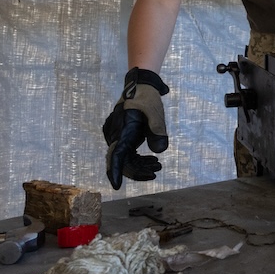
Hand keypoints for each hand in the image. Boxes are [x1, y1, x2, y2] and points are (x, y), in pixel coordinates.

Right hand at [102, 67, 169, 189]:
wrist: (141, 86)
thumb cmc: (147, 99)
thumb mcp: (155, 114)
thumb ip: (158, 132)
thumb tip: (159, 152)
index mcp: (122, 130)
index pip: (116, 156)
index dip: (116, 172)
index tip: (116, 187)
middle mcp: (115, 135)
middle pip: (122, 160)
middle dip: (138, 170)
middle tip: (157, 170)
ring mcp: (116, 135)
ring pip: (125, 158)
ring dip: (140, 164)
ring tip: (158, 165)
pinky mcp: (121, 136)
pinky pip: (126, 152)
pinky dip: (138, 158)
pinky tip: (152, 159)